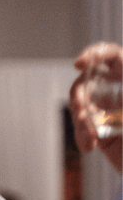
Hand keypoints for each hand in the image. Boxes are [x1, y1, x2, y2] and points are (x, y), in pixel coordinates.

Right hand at [70, 42, 121, 172]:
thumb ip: (121, 94)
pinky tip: (89, 146)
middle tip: (82, 113)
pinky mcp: (103, 134)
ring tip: (89, 137)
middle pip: (90, 81)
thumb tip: (110, 72)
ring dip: (80, 120)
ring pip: (82, 106)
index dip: (95, 54)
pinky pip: (82, 130)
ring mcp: (112, 113)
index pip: (113, 57)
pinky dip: (81, 137)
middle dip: (80, 96)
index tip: (80, 64)